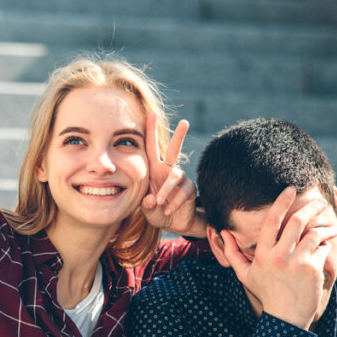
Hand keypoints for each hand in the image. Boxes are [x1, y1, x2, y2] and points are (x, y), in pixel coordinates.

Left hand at [140, 113, 205, 237]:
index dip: (151, 131)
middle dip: (179, 136)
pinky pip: (183, 192)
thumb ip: (146, 204)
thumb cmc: (157, 212)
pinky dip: (174, 202)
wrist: (173, 223)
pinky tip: (168, 211)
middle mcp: (168, 171)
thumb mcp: (146, 209)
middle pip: (174, 150)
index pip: (151, 148)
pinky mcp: (190, 189)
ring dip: (166, 190)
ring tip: (159, 202)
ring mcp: (180, 179)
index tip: (151, 113)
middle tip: (185, 122)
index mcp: (154, 170)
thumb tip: (152, 199)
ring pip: (176, 176)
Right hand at [220, 187, 336, 329]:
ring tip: (327, 226)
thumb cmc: (265, 293)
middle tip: (318, 201)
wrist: (286, 317)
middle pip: (297, 221)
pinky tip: (322, 251)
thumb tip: (222, 233)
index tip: (290, 189)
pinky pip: (322, 249)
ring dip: (322, 227)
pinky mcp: (312, 269)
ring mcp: (297, 262)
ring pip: (314, 233)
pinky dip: (324, 247)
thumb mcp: (245, 274)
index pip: (272, 221)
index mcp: (263, 253)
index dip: (282, 202)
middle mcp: (279, 255)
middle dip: (311, 207)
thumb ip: (232, 253)